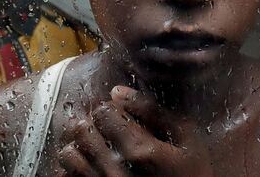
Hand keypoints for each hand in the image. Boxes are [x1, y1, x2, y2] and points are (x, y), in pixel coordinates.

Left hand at [58, 86, 213, 176]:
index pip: (104, 113)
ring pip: (69, 153)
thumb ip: (154, 112)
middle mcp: (114, 170)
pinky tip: (92, 163)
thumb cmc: (192, 173)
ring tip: (99, 145)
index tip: (124, 114)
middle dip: (95, 123)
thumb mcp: (187, 139)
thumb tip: (118, 91)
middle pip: (83, 130)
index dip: (113, 108)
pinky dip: (75, 165)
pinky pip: (67, 176)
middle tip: (111, 127)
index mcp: (140, 151)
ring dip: (82, 144)